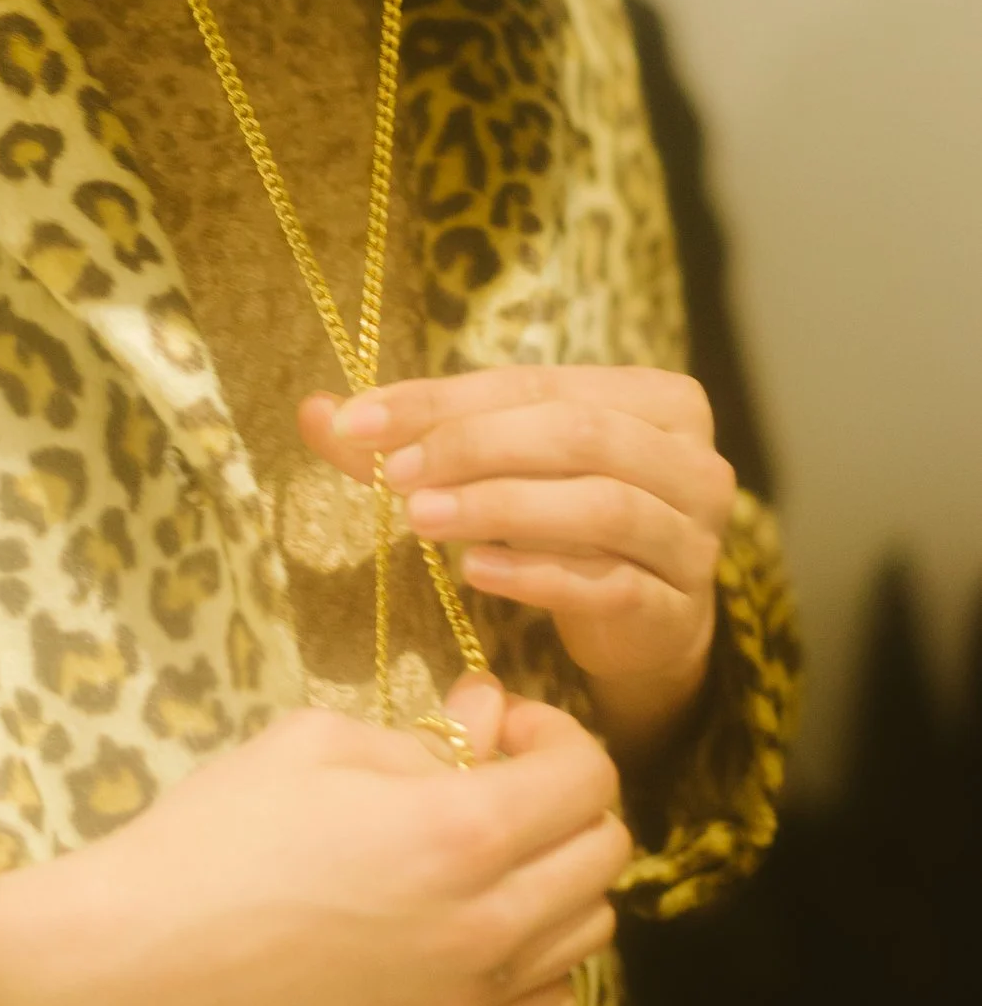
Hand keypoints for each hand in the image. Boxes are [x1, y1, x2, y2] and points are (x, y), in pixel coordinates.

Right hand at [0, 676, 629, 1005]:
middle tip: (492, 780)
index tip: (495, 727)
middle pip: (606, 850)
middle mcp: (488, 924)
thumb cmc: (219, 832)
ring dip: (557, 875)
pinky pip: (549, 1000)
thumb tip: (489, 715)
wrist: (146, 961)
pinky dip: (536, 953)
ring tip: (481, 855)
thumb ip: (424, 733)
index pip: (588, 776)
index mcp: (460, 833)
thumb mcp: (316, 740)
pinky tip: (470, 925)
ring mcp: (472, 1000)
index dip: (553, 734)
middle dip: (564, 798)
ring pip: (590, 928)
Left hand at [299, 366, 733, 758]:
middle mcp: (691, 460)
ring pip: (599, 505)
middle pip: (577, 434)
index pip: (537, 383)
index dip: (442, 400)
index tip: (357, 421)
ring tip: (420, 520)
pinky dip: (535, 574)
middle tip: (394, 474)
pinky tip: (474, 571)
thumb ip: (416, 440)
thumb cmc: (564, 524)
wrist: (642, 622)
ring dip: (499, 507)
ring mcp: (692, 537)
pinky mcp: (675, 608)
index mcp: (655, 399)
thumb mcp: (500, 468)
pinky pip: (606, 583)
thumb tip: (314, 411)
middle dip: (474, 448)